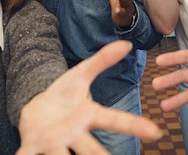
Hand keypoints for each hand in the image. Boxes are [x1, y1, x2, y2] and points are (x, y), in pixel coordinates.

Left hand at [16, 40, 160, 154]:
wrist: (36, 109)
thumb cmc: (64, 95)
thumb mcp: (81, 74)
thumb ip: (102, 60)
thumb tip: (126, 44)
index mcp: (88, 116)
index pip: (114, 119)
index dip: (134, 125)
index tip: (154, 132)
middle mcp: (74, 133)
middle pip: (90, 148)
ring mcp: (54, 142)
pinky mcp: (32, 145)